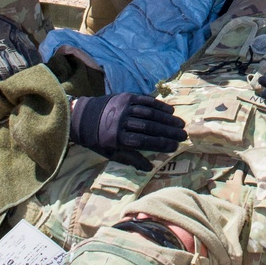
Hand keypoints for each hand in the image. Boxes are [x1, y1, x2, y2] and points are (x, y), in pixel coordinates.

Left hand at [70, 93, 186, 156]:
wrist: (81, 116)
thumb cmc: (97, 139)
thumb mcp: (110, 153)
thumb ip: (130, 159)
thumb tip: (150, 168)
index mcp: (118, 138)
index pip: (144, 142)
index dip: (161, 144)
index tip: (175, 146)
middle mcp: (122, 122)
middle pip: (150, 127)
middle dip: (169, 131)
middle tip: (183, 135)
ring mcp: (124, 107)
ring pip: (150, 113)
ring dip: (167, 118)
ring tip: (180, 124)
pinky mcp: (126, 96)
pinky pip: (145, 100)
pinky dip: (158, 105)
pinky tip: (170, 110)